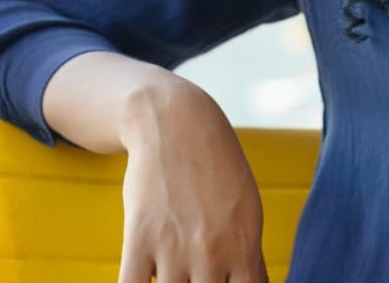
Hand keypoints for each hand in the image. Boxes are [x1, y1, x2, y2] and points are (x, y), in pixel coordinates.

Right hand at [115, 81, 270, 282]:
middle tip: (197, 279)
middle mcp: (211, 253)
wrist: (175, 123)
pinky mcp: (138, 239)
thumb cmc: (216, 167)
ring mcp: (173, 248)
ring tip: (174, 277)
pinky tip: (142, 282)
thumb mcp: (247, 209)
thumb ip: (250, 256)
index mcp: (244, 247)